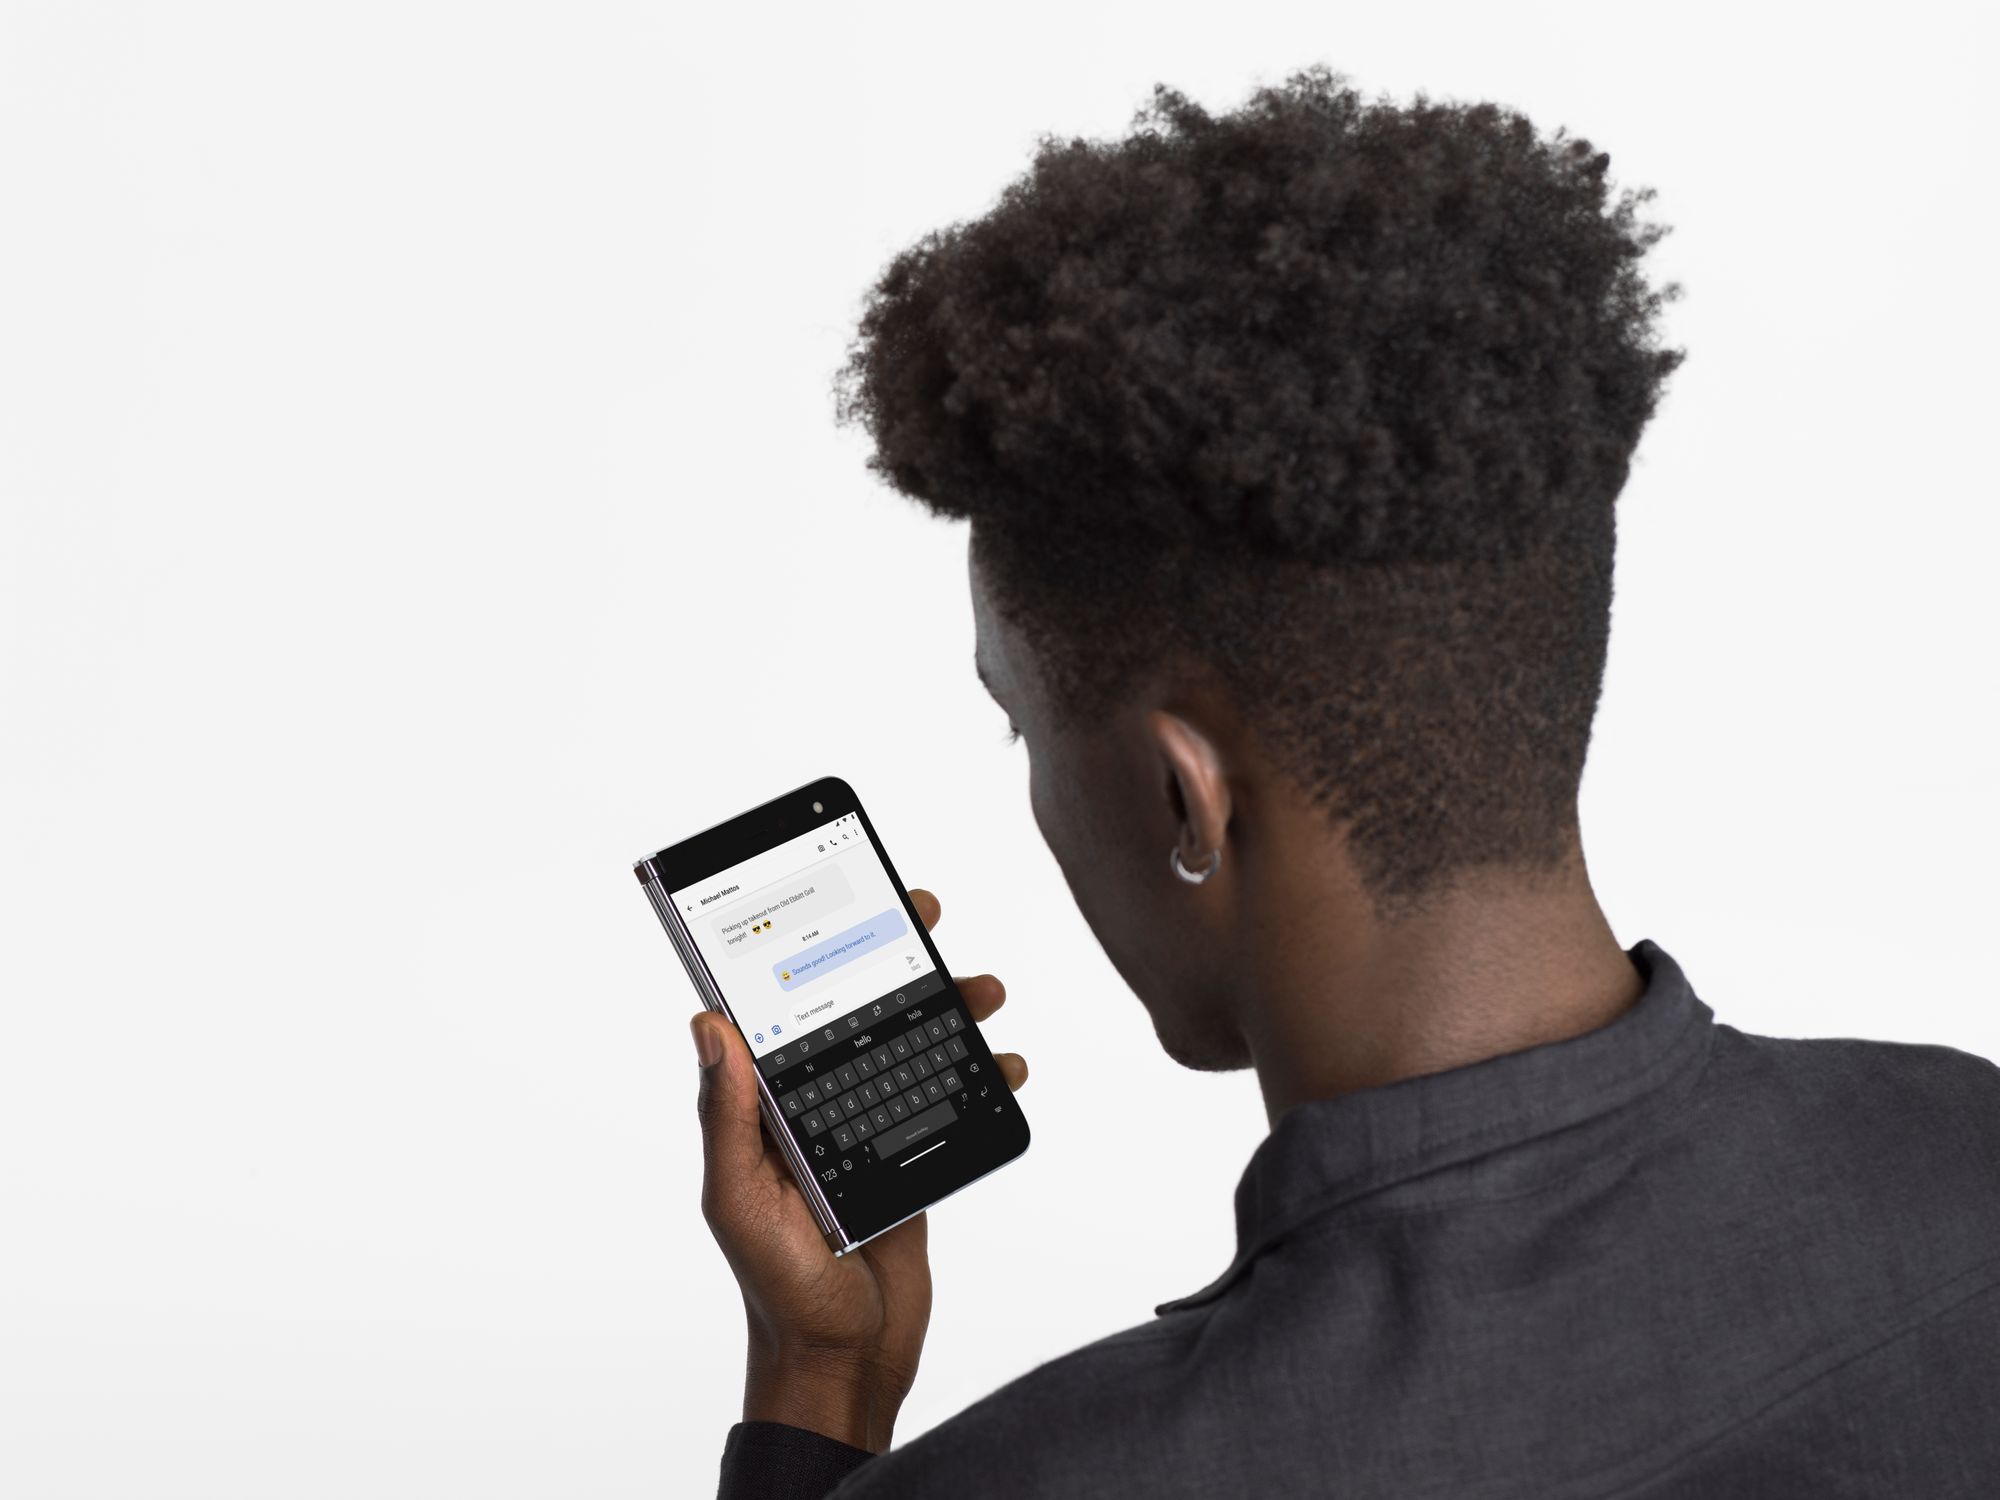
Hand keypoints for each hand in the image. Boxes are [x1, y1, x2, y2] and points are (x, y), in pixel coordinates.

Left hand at [688, 887, 1028, 1452]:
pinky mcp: (908, 1157)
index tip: (840, 895)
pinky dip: (979, 1076)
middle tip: (925, 914)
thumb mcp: (740, 1200)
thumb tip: (707, 1026)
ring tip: (984, 991)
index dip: (807, 946)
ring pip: (908, 1046)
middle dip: (893, 958)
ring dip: (947, 1010)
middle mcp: (813, 1106)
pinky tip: (1004, 1065)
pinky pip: (944, 1098)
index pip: (783, 1008)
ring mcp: (864, 1129)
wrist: (844, 1361)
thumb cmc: (777, 1289)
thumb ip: (730, 1116)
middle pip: (855, 1011)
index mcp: (766, 1107)